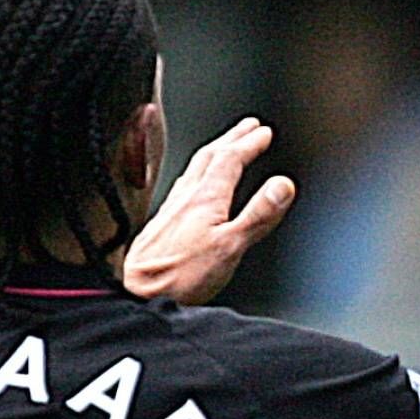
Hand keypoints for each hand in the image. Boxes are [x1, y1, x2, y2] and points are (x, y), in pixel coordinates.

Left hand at [122, 118, 296, 302]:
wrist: (136, 292)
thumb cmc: (179, 275)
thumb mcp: (231, 246)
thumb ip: (258, 214)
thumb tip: (282, 185)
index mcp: (206, 198)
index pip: (230, 160)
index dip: (249, 143)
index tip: (263, 133)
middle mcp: (186, 197)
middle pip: (211, 156)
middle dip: (232, 138)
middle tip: (248, 127)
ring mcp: (171, 208)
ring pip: (195, 168)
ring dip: (214, 152)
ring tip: (225, 147)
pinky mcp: (161, 223)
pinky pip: (183, 184)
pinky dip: (196, 173)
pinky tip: (193, 184)